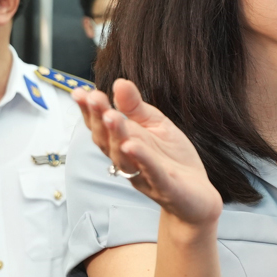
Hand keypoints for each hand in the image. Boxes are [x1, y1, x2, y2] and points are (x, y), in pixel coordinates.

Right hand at [73, 80, 222, 225]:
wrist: (197, 194)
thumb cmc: (172, 159)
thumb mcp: (156, 125)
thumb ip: (136, 107)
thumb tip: (120, 82)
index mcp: (124, 142)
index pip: (102, 126)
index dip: (89, 111)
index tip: (80, 92)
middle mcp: (128, 160)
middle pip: (107, 141)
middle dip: (99, 120)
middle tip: (94, 99)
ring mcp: (144, 175)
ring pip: (124, 157)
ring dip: (116, 136)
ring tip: (112, 117)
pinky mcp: (165, 187)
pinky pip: (151, 173)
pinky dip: (142, 160)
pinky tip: (133, 146)